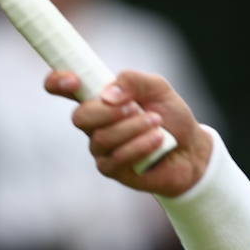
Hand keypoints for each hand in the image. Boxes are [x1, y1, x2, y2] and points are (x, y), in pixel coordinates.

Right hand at [45, 69, 212, 196]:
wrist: (192, 148)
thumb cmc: (171, 116)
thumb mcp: (158, 88)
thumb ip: (133, 80)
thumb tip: (107, 95)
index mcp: (99, 98)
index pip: (63, 88)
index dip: (57, 82)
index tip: (72, 81)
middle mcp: (94, 124)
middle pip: (80, 117)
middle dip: (108, 112)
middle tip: (135, 108)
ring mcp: (101, 148)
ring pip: (102, 138)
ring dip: (133, 128)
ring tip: (157, 123)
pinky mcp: (112, 169)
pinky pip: (117, 158)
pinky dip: (140, 146)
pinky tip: (158, 140)